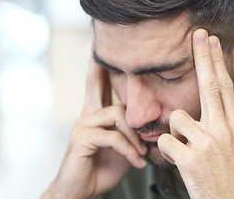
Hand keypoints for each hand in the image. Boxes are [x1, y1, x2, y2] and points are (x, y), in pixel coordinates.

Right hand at [42, 56, 147, 198]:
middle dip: (102, 66)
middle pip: (97, 84)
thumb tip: (152, 128)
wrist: (81, 191)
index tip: (103, 49)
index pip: (99, 85)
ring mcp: (83, 126)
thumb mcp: (124, 149)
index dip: (101, 67)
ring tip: (143, 151)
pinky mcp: (82, 140)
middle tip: (105, 49)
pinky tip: (136, 162)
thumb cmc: (103, 169)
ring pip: (117, 114)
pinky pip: (113, 137)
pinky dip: (129, 150)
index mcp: (97, 116)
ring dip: (135, 134)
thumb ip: (133, 135)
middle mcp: (87, 116)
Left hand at [158, 29, 233, 198]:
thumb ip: (223, 120)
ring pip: (178, 117)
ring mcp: (207, 144)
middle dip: (203, 57)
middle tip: (198, 35)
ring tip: (187, 147)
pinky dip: (167, 148)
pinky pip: (165, 140)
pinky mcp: (190, 159)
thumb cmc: (231, 173)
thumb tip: (212, 102)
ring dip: (177, 131)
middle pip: (210, 86)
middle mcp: (223, 130)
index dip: (216, 62)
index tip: (211, 42)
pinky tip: (179, 159)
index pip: (224, 86)